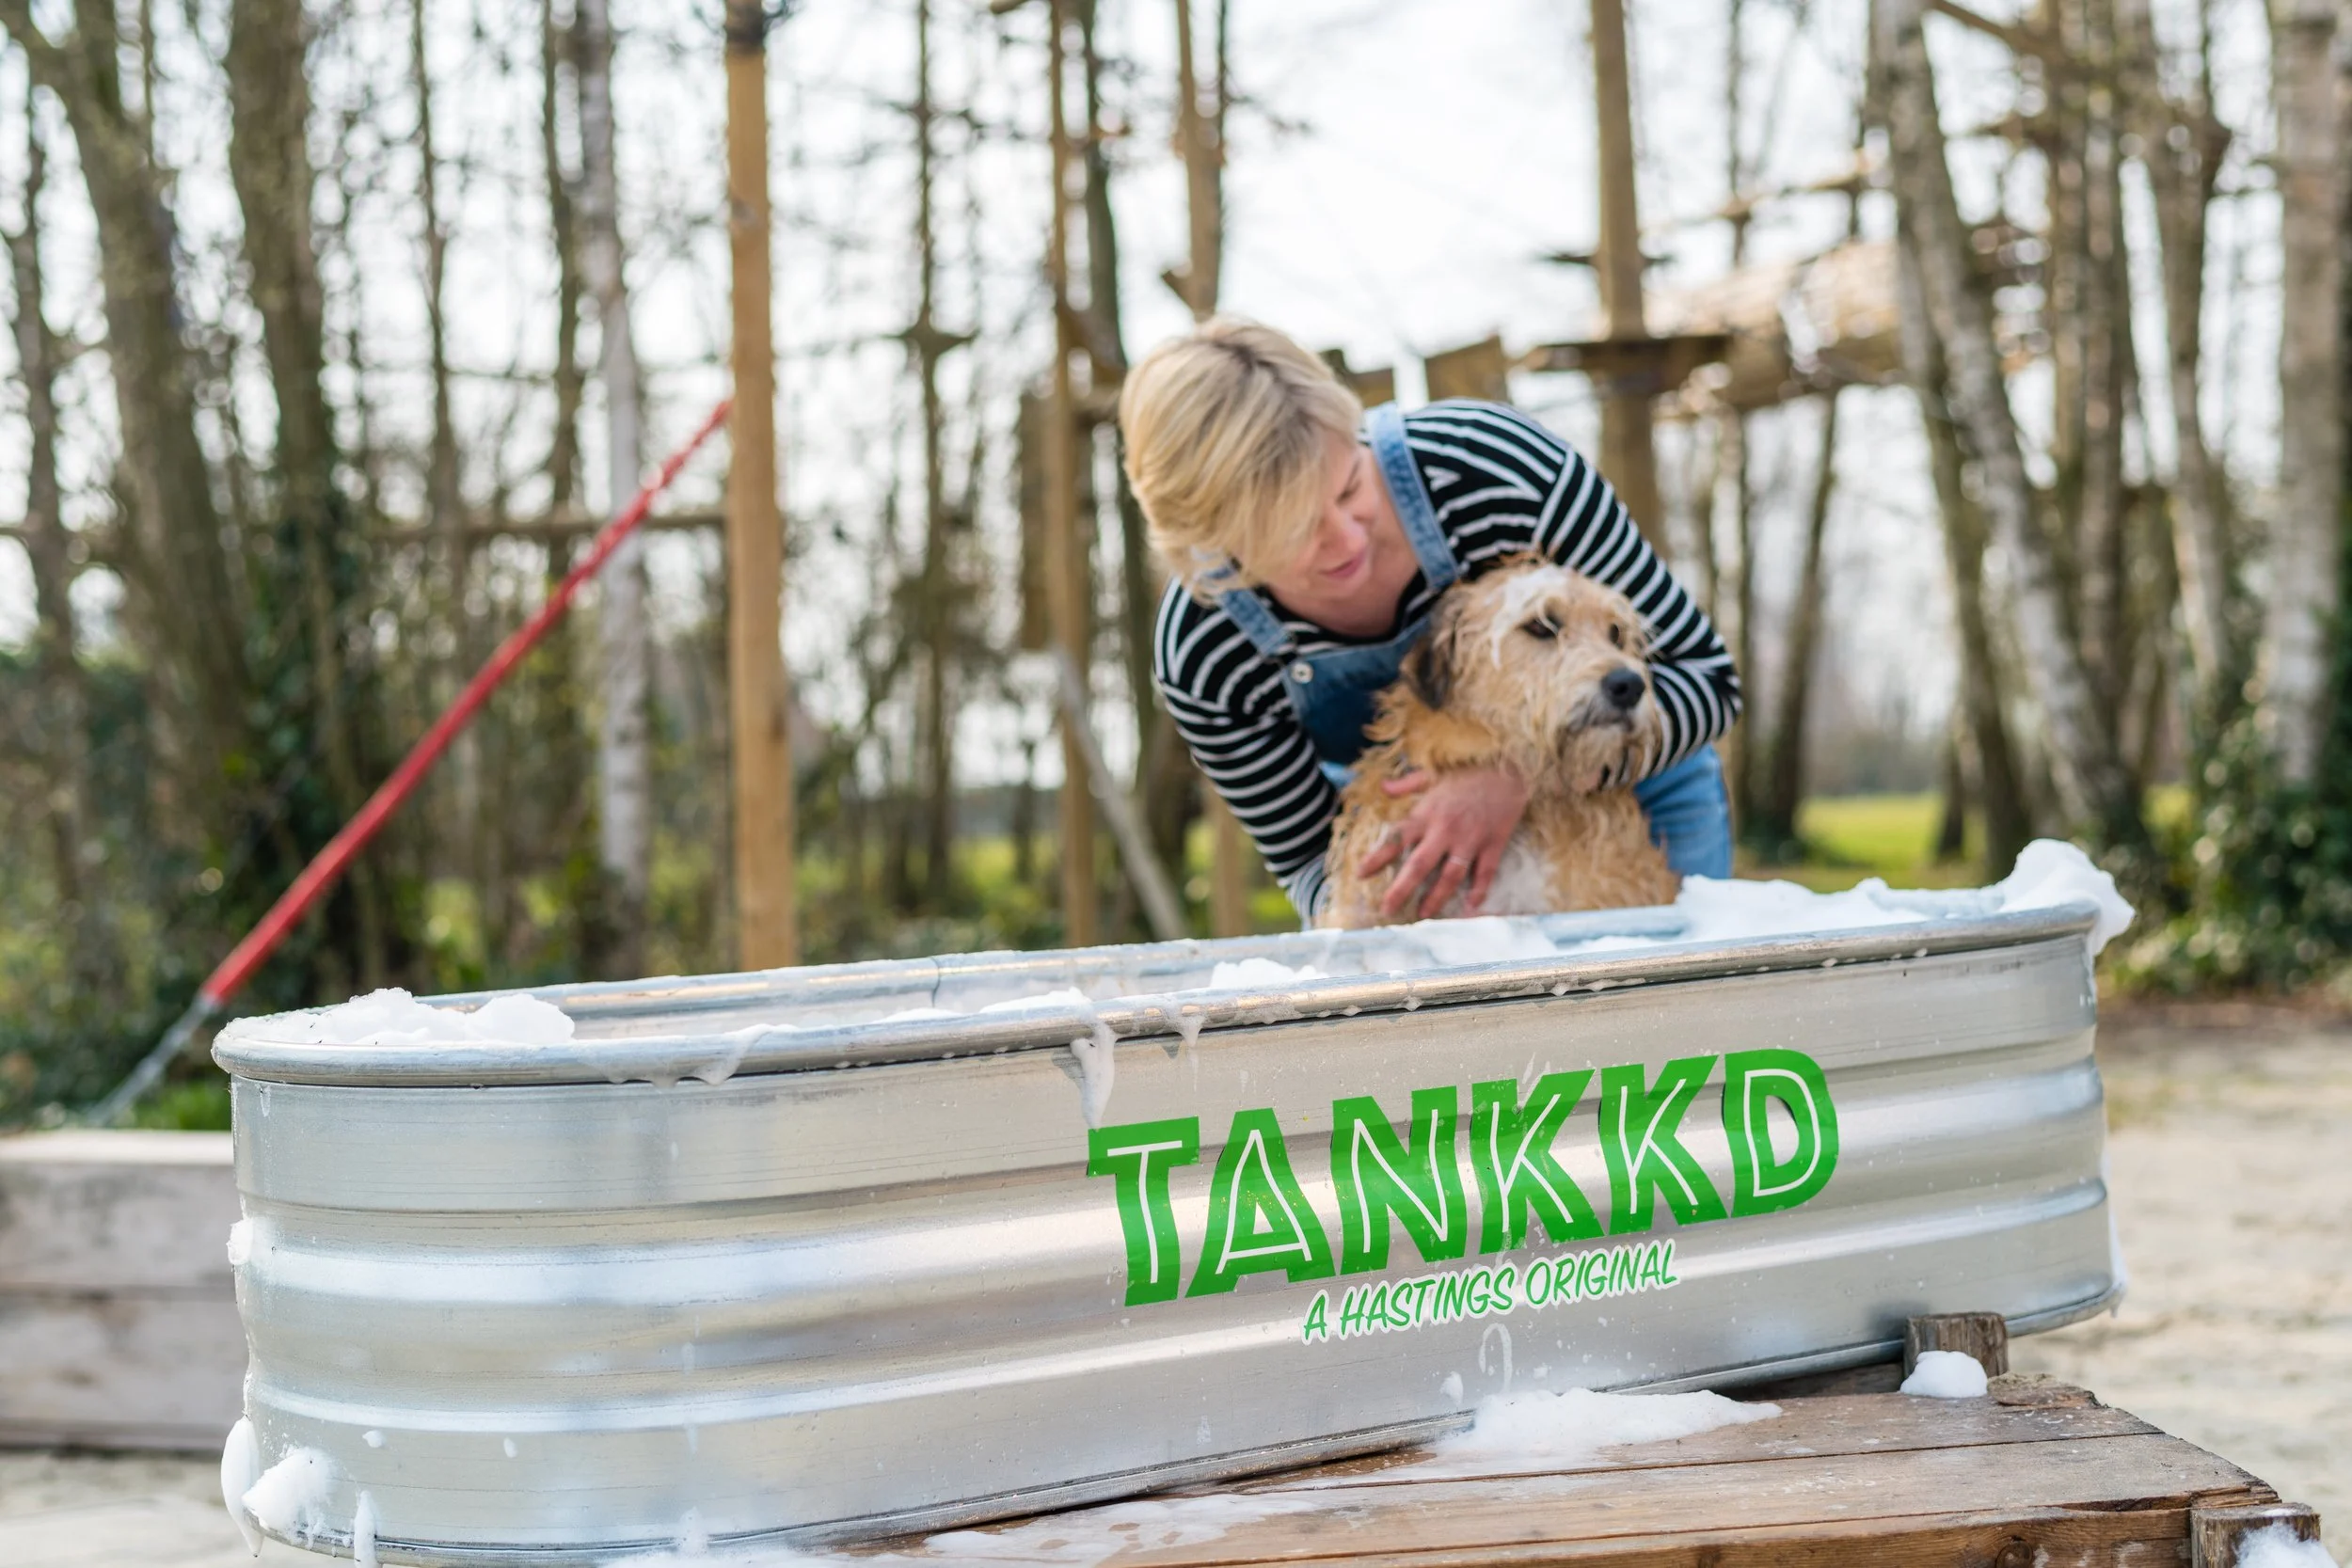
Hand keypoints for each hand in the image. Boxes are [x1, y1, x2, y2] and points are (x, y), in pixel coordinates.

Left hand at [1355, 765, 1530, 918]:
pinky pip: (1485, 873)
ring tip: (1423, 913)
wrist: (1508, 767)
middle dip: (1401, 889)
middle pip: (1419, 865)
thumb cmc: (1467, 770)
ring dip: (1436, 898)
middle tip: (1387, 909)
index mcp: (1427, 812)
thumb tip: (1383, 787)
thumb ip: (1406, 785)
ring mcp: (1470, 839)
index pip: (1396, 838)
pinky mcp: (1493, 844)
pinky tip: (1470, 907)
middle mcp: (1445, 829)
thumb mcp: (1432, 773)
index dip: (1377, 857)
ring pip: (1450, 876)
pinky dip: (1478, 891)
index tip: (1361, 874)